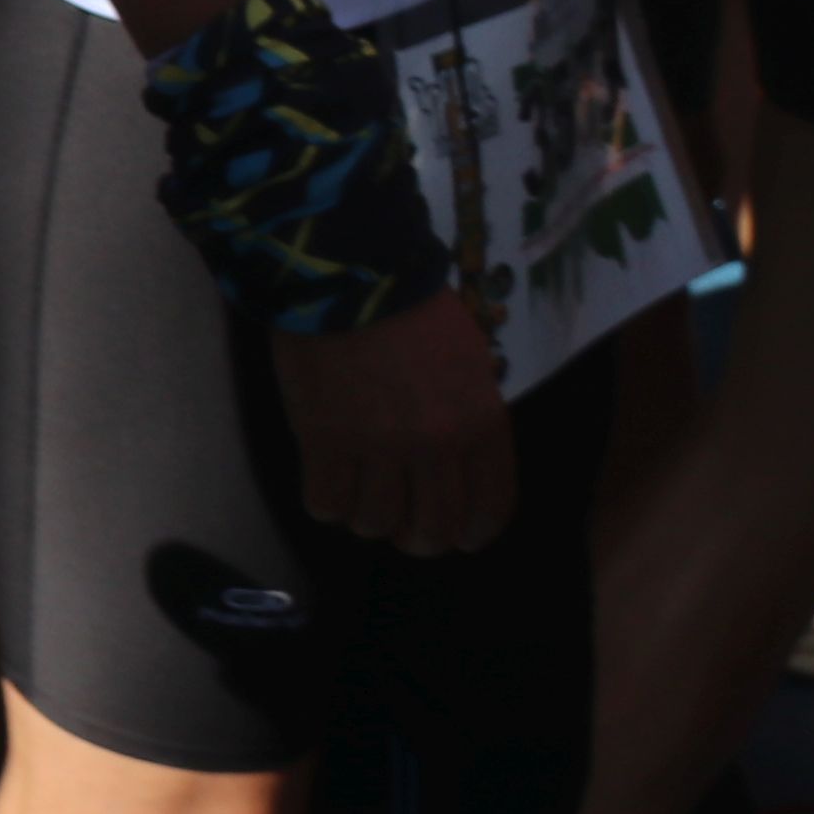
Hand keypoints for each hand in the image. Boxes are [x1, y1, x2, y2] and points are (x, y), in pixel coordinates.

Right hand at [267, 293, 514, 554]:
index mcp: (480, 424)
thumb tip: (457, 465)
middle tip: (404, 531)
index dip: (473, 532)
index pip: (489, 507)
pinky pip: (327, 502)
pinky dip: (328, 505)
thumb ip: (472, 418)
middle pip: (433, 528)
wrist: (349, 273)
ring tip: (360, 501)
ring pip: (378, 521)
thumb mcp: (470, 363)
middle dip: (420, 540)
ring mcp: (378, 446)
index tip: (458, 536)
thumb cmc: (414, 309)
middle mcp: (436, 446)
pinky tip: (327, 487)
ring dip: (370, 520)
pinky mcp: (324, 440)